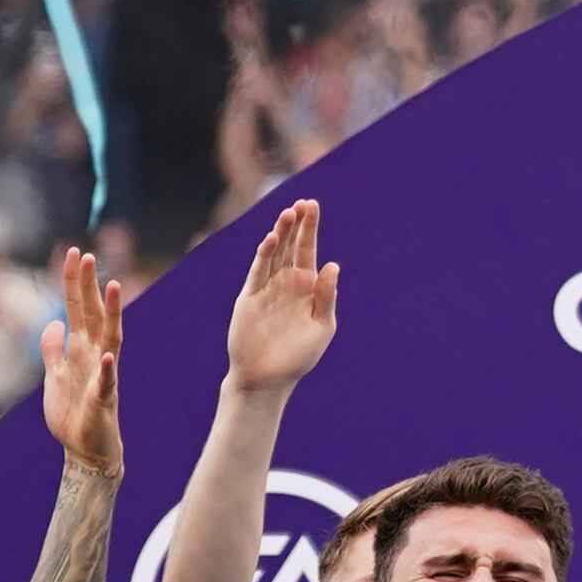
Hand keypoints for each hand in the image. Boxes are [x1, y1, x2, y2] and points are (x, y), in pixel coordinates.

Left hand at [38, 245, 129, 474]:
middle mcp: (95, 356)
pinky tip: (107, 355)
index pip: (78, 309)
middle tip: (85, 255)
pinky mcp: (103, 401)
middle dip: (89, 285)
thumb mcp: (53, 376)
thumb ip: (53, 349)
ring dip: (111, 313)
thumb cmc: (72, 414)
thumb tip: (53, 322)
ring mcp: (102, 376)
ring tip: (113, 286)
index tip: (73, 253)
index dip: (74, 282)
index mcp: (81, 349)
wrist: (85, 450)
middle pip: (92, 315)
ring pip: (109, 338)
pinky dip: (107, 369)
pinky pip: (106, 382)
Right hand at [225, 199, 340, 395]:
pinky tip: (271, 240)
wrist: (268, 379)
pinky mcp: (248, 298)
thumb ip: (326, 297)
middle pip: (290, 246)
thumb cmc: (298, 356)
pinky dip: (264, 255)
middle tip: (303, 203)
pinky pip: (257, 272)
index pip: (307, 250)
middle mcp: (285, 282)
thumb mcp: (321, 326)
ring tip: (289, 214)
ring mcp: (266, 288)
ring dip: (280, 234)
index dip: (310, 228)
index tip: (313, 205)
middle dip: (297, 224)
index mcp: (306, 287)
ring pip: (273, 254)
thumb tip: (333, 264)